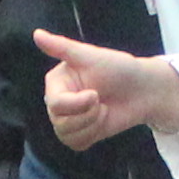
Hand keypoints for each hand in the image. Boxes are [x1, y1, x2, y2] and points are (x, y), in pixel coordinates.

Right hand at [33, 27, 178, 150]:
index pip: (55, 104)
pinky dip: (92, 135)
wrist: (142, 90)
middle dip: (87, 115)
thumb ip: (62, 47)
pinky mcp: (80, 133)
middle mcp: (58, 101)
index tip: (96, 94)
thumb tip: (36, 34)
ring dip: (91, 126)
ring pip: (66, 135)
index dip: (77, 104)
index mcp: (57, 82)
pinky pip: (75, 144)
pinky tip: (102, 122)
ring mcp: (69, 118)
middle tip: (102, 102)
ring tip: (103, 110)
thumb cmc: (118, 68)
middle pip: (59, 122)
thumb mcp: (90, 55)